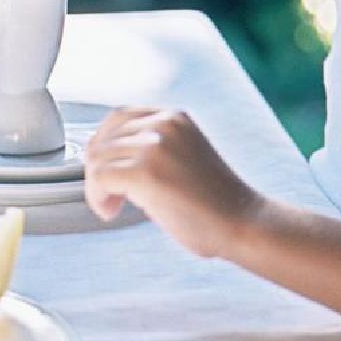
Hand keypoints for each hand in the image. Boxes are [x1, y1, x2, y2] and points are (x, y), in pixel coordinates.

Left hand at [84, 107, 260, 257]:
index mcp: (174, 118)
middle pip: (104, 138)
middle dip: (98, 168)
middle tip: (108, 194)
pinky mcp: (145, 172)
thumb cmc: (215, 201)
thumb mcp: (183, 155)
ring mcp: (154, 146)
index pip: (119, 117)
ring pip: (98, 159)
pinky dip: (98, 197)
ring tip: (114, 206)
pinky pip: (100, 178)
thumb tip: (110, 159)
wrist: (242, 222)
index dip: (105, 145)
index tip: (106, 169)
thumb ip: (152, 148)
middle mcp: (163, 124)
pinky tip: (112, 211)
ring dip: (98, 187)